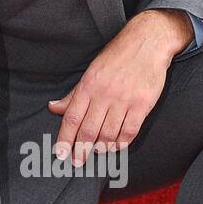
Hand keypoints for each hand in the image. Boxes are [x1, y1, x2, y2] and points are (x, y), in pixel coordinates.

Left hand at [47, 10, 188, 165]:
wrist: (148, 41)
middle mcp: (105, 94)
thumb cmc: (118, 56)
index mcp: (89, 85)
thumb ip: (73, 94)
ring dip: (100, 148)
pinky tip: (115, 146)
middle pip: (88, 130)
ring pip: (108, 134)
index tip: (60, 154)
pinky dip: (121, 143)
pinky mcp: (143, 105)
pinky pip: (129, 131)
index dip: (65, 139)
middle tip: (76, 162)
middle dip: (80, 150)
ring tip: (96, 152)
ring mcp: (125, 100)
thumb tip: (53, 108)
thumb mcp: (91, 71)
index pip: (72, 118)